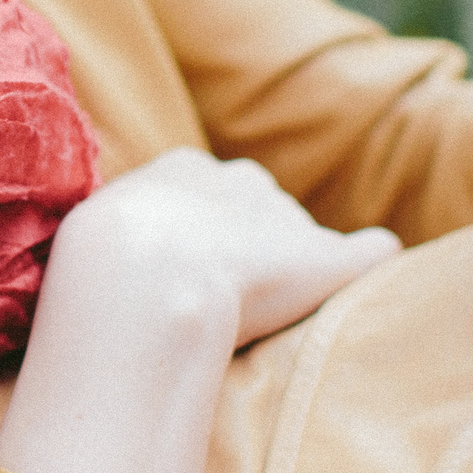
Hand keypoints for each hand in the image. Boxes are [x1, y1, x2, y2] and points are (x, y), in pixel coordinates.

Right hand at [48, 147, 401, 348]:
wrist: (142, 284)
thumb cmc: (104, 272)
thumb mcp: (91, 240)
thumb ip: (113, 243)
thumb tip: (108, 258)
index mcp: (182, 168)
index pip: (205, 190)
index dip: (202, 232)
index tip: (193, 268)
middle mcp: (237, 181)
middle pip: (257, 206)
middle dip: (250, 240)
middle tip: (230, 290)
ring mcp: (284, 218)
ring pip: (298, 234)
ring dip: (292, 263)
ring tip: (272, 304)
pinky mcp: (325, 257)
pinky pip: (364, 250)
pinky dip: (370, 256)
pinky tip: (381, 261)